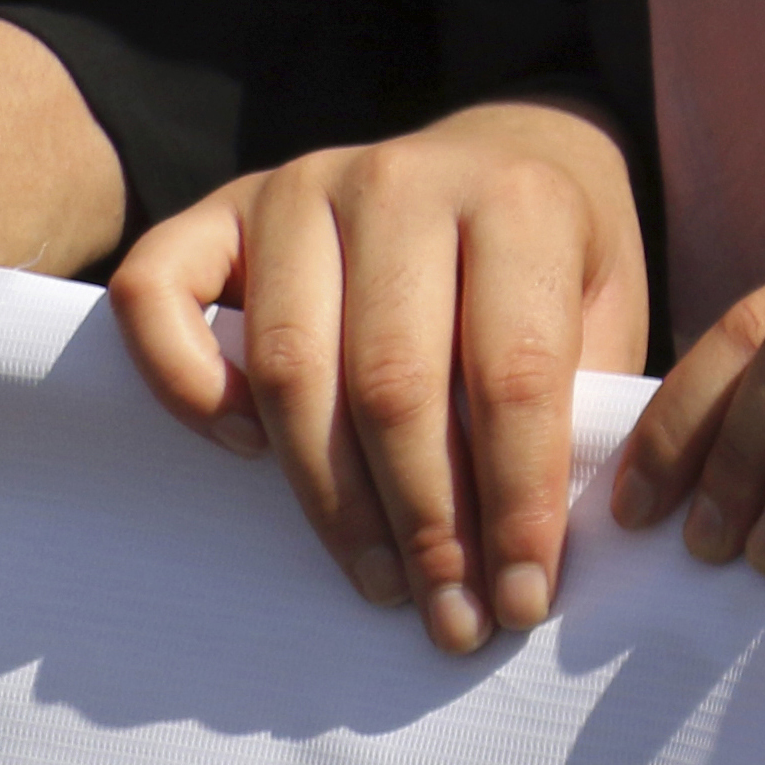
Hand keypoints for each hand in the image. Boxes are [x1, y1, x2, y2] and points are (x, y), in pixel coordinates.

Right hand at [108, 98, 645, 652]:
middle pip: (394, 383)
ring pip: (289, 367)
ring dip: (330, 498)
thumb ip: (580, 407)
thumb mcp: (605, 311)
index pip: (514, 373)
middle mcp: (401, 179)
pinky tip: (242, 449)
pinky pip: (158, 293)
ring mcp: (300, 187)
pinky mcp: (220, 207)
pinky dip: (185, 381)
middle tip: (447, 615)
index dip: (518, 500)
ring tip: (379, 579)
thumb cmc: (553, 261)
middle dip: (426, 524)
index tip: (524, 597)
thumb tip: (534, 558)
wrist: (506, 150)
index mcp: (518, 200)